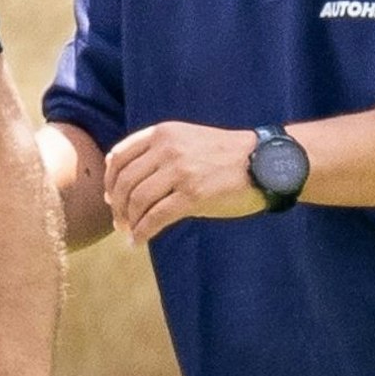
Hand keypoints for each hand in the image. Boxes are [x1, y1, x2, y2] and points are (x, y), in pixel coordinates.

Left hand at [102, 121, 260, 242]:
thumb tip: (121, 183)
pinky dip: (142, 233)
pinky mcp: (193, 195)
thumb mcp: (187, 140)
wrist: (264, 162)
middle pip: (124, 182)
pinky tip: (139, 242)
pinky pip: (156, 218)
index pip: (119, 157)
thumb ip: (157, 153)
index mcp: (163, 133)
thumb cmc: (225, 156)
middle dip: (117, 207)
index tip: (111, 198)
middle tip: (120, 223)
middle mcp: (168, 149)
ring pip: (137, 200)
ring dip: (129, 222)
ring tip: (131, 233)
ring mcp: (180, 171)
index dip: (110, 181)